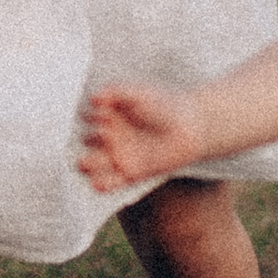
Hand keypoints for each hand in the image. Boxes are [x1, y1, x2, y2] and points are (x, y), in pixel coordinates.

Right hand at [79, 82, 207, 191]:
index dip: (89, 116)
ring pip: (93, 163)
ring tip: (86, 162)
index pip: (86, 117)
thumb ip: (116, 92)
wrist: (192, 127)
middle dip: (89, 138)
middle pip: (86, 140)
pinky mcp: (129, 173)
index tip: (102, 113)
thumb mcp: (139, 94)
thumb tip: (94, 98)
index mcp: (109, 115)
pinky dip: (102, 184)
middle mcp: (110, 135)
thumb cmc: (165, 106)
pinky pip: (110, 182)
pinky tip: (98, 183)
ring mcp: (118, 155)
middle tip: (104, 133)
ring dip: (87, 164)